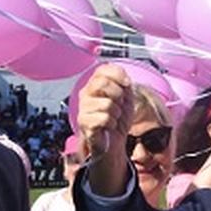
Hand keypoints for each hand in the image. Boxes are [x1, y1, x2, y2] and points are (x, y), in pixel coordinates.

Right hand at [76, 64, 132, 195]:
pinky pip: (104, 118)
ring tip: (113, 118)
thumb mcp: (126, 97)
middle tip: (119, 105)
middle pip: (102, 82)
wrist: (114, 141)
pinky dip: (111, 123)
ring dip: (116, 113)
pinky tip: (108, 126)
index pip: (103, 69)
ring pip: (106, 103)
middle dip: (118, 94)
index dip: (118, 74)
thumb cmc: (118, 119)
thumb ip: (124, 84)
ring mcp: (83, 108)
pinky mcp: (84, 122)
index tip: (127, 84)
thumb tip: (124, 79)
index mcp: (95, 85)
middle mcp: (86, 94)